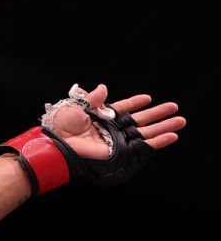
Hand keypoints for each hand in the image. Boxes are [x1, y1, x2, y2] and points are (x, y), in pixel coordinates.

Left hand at [47, 84, 185, 158]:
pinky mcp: (123, 152)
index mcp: (102, 117)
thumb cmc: (63, 127)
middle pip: (140, 120)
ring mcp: (120, 141)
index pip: (123, 109)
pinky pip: (145, 147)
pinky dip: (159, 141)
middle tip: (174, 107)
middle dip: (158, 114)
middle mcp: (113, 129)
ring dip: (164, 126)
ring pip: (147, 132)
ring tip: (180, 121)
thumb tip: (103, 87)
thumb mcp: (77, 107)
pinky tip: (172, 136)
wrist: (61, 145)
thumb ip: (93, 99)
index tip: (148, 98)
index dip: (135, 103)